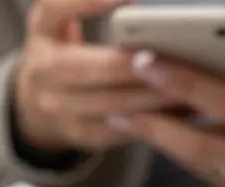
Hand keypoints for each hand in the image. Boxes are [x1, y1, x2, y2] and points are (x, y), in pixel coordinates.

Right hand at [13, 0, 174, 150]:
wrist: (38, 107)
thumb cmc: (63, 54)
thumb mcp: (59, 24)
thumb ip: (82, 5)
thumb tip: (130, 1)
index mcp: (41, 34)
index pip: (55, 12)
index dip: (88, 3)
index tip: (130, 0)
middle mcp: (42, 73)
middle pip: (86, 69)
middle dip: (130, 67)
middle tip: (170, 61)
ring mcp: (60, 109)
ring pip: (110, 105)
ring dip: (151, 98)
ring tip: (186, 88)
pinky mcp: (84, 135)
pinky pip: (123, 130)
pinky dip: (156, 121)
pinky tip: (184, 111)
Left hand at [115, 45, 224, 186]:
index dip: (186, 83)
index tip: (146, 62)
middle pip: (202, 143)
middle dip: (155, 120)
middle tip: (116, 99)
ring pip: (196, 162)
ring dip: (158, 138)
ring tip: (122, 114)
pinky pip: (204, 174)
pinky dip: (178, 151)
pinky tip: (155, 132)